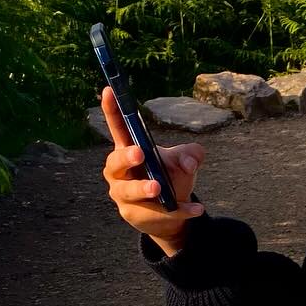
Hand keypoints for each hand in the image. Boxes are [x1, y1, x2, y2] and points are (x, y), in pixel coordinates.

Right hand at [100, 85, 205, 255]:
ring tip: (158, 187)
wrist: (172, 213)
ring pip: (128, 192)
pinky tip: (196, 209)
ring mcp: (123, 195)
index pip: (118, 128)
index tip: (109, 89)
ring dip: (142, 188)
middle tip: (140, 153)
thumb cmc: (170, 176)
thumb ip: (190, 154)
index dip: (112, 110)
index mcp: (128, 149)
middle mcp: (119, 172)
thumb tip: (189, 162)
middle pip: (115, 163)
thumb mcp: (183, 161)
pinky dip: (178, 210)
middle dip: (126, 157)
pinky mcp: (134, 215)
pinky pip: (154, 213)